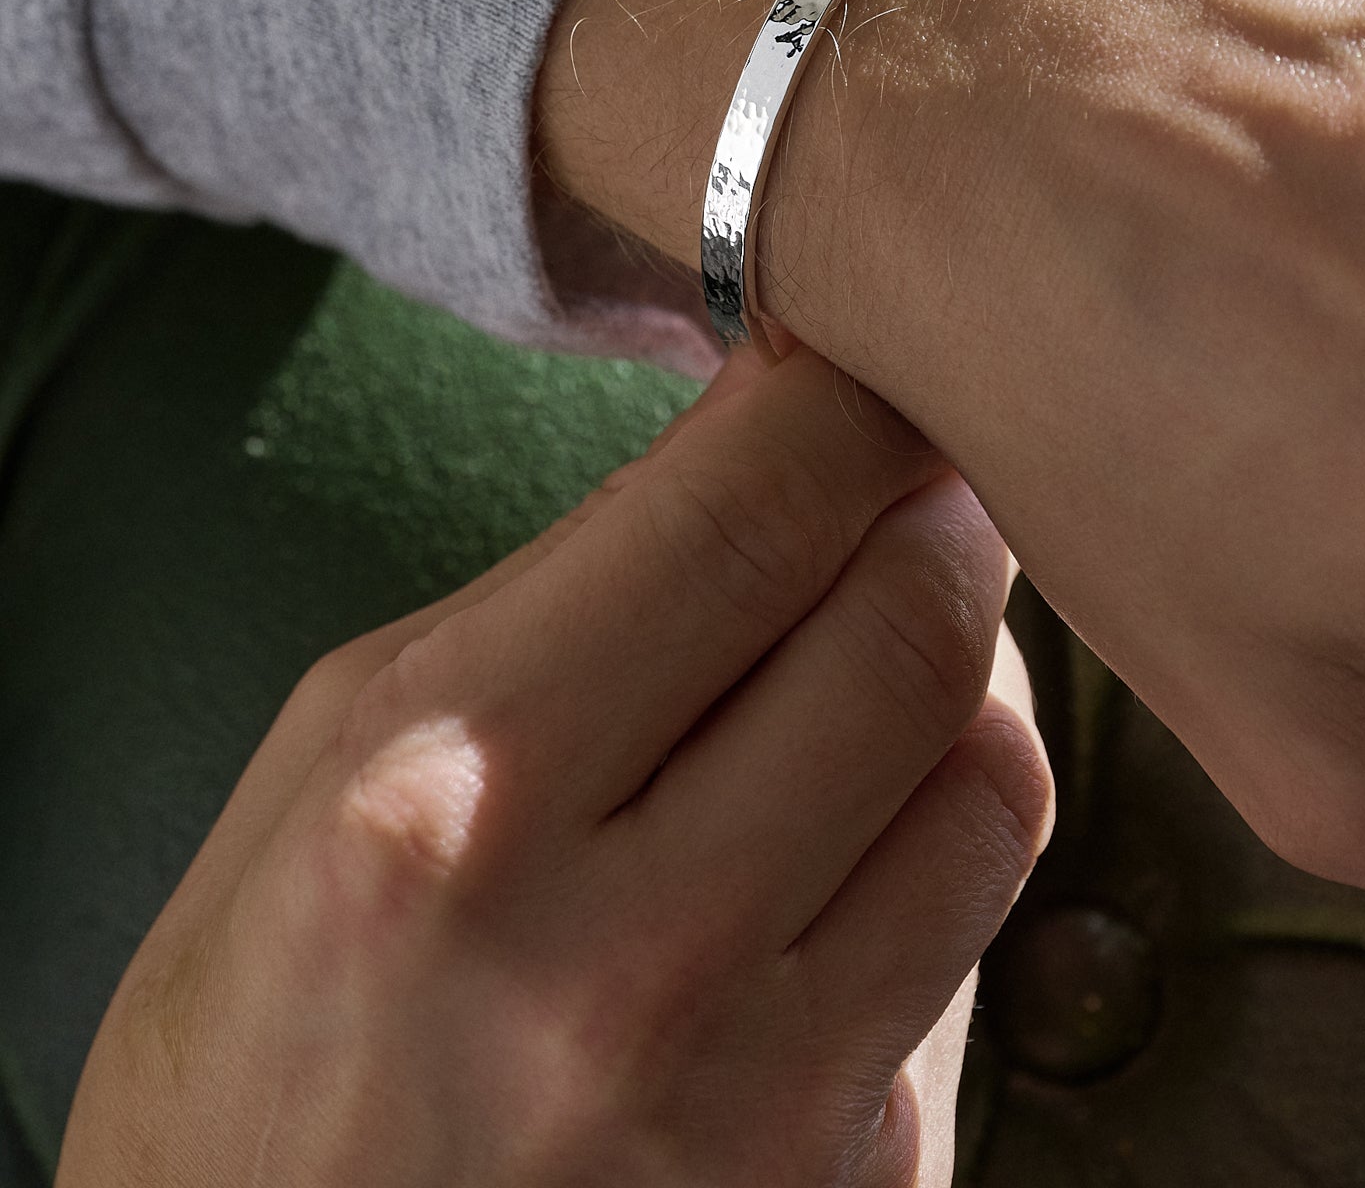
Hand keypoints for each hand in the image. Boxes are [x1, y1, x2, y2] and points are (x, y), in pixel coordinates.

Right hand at [56, 344, 1050, 1186]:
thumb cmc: (262, 1048)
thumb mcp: (327, 774)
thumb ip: (554, 601)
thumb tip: (769, 460)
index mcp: (448, 794)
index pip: (752, 512)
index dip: (852, 403)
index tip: (867, 365)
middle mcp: (617, 951)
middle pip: (915, 624)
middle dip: (938, 512)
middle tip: (913, 484)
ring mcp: (752, 1096)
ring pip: (995, 778)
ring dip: (971, 673)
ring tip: (895, 646)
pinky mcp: (849, 1185)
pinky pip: (976, 943)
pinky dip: (948, 841)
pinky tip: (869, 825)